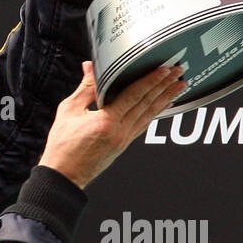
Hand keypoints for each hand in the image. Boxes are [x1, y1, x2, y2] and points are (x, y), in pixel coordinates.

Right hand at [38, 61, 184, 188]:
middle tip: (178, 71)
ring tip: (179, 85)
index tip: (163, 70)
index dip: (150, 81)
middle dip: (164, 86)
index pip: (134, 96)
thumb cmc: (63, 146)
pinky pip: (143, 124)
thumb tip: (91, 67)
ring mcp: (124, 139)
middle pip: (147, 104)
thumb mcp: (69, 111)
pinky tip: (163, 105)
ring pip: (149, 114)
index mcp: (106, 122)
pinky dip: (155, 112)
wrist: (64, 175)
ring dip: (166, 98)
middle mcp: (120, 132)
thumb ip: (85, 88)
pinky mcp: (124, 144)